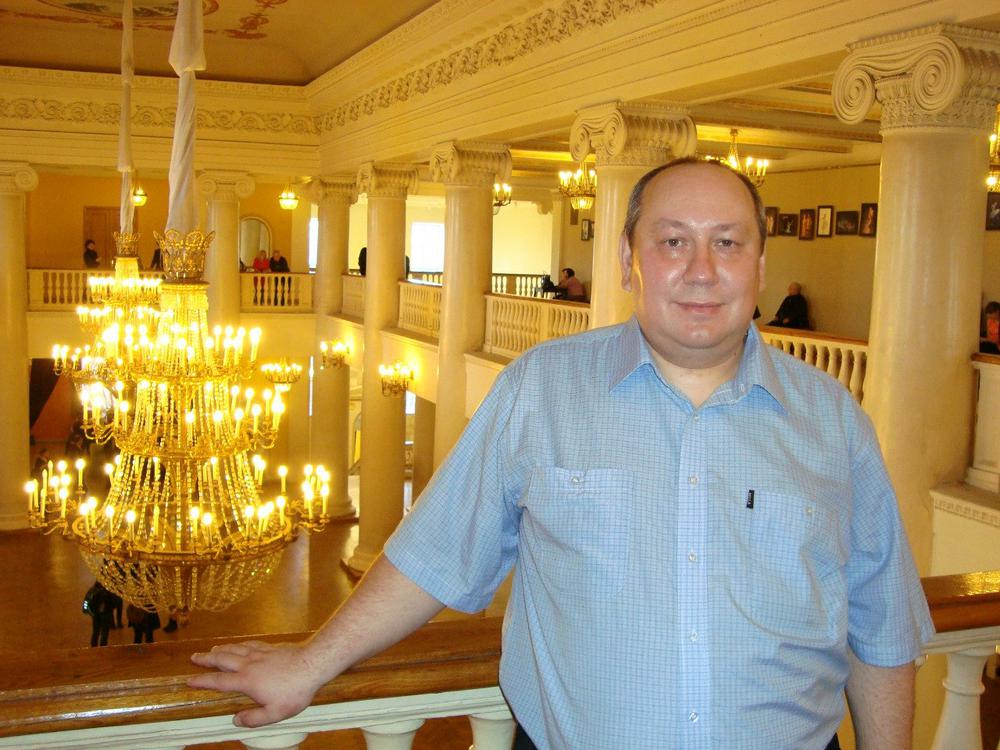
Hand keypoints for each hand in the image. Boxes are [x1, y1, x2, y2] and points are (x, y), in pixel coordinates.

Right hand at [188, 640, 325, 727]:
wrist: (312, 664)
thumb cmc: (295, 690)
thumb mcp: (275, 713)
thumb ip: (254, 718)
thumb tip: (236, 720)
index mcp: (247, 681)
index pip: (219, 681)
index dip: (202, 681)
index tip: (189, 680)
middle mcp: (249, 664)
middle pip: (223, 660)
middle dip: (206, 660)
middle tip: (193, 658)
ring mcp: (260, 654)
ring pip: (235, 650)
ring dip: (221, 650)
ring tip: (211, 650)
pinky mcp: (271, 648)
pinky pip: (250, 644)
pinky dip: (239, 644)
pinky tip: (238, 645)